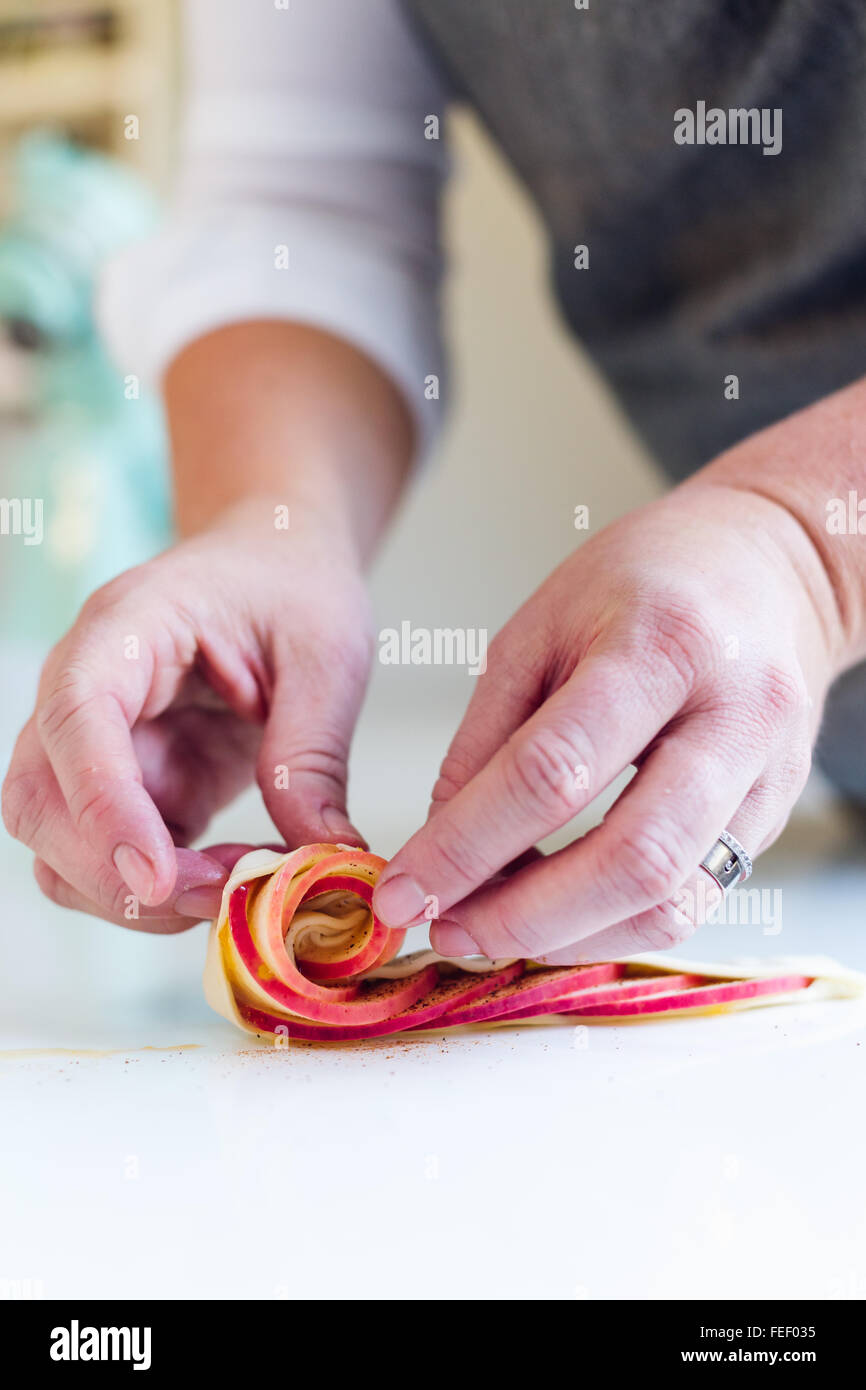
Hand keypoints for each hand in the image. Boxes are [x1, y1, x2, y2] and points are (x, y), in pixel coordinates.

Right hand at [2, 500, 372, 929]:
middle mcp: (84, 690)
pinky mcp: (130, 789)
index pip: (77, 719)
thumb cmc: (295, 585)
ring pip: (59, 849)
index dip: (102, 806)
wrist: (277, 563)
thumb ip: (315, 753)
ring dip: (137, 896)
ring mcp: (98, 747)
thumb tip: (318, 857)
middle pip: (38, 802)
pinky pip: (113, 864)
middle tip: (224, 895)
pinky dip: (165, 894)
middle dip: (116, 872)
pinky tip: (237, 880)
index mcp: (125, 630)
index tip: (156, 875)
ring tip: (241, 886)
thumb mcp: (329, 654)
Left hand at [373, 474, 846, 961]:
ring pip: (672, 901)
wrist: (771, 566)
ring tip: (491, 933)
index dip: (466, 846)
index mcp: (661, 645)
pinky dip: (612, 928)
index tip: (402, 891)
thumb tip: (439, 842)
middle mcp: (734, 716)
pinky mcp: (775, 817)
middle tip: (448, 932)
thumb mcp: (543, 625)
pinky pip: (694, 902)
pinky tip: (555, 919)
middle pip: (632, 858)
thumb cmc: (647, 581)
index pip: (552, 770)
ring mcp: (767, 775)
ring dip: (568, 938)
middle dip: (523, 916)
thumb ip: (488, 735)